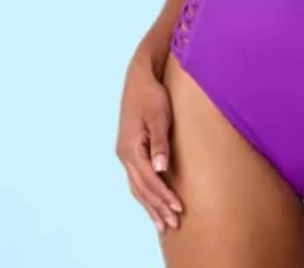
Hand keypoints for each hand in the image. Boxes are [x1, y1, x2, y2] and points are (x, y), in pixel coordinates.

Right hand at [115, 54, 182, 232]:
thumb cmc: (152, 95)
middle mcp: (125, 155)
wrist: (139, 78)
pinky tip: (152, 201)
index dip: (164, 196)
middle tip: (173, 225)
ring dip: (150, 205)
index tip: (179, 209)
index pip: (149, 180)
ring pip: (137, 187)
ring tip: (162, 223)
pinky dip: (145, 193)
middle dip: (157, 208)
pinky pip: (136, 179)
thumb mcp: (159, 116)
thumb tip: (160, 169)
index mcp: (131, 148)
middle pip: (141, 189)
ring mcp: (125, 153)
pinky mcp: (130, 150)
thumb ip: (160, 143)